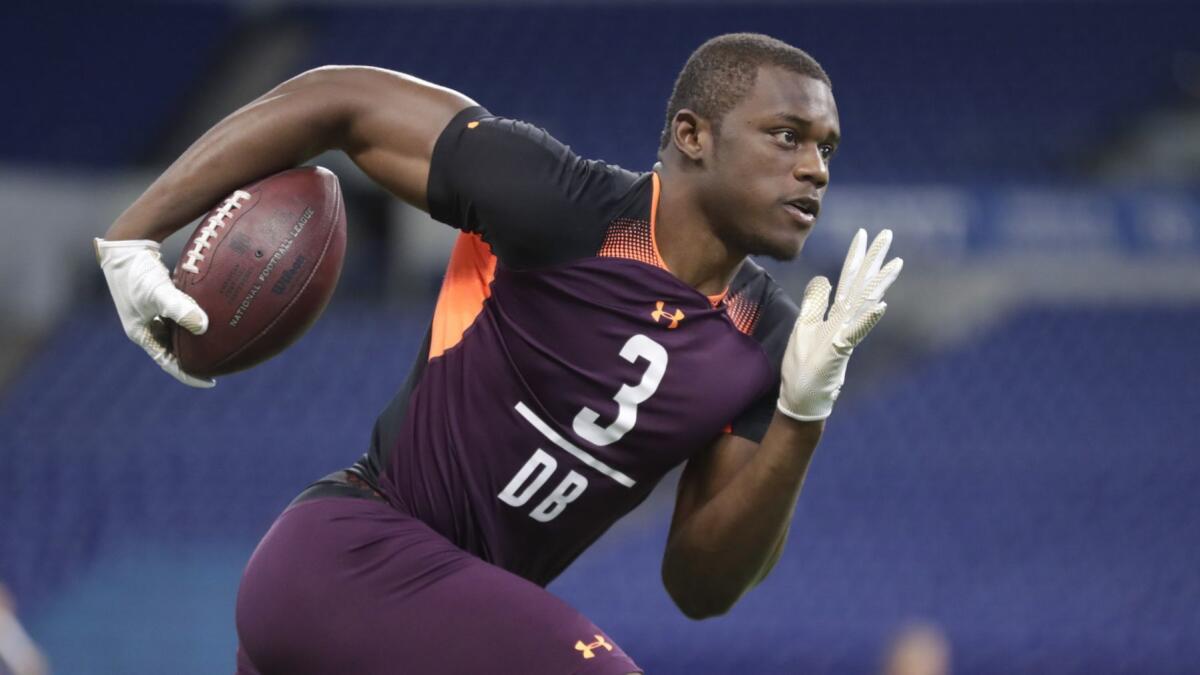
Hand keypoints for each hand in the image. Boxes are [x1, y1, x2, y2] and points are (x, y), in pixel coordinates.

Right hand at [94, 238, 214, 387]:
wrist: (126, 245)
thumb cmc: (138, 271)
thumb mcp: (158, 292)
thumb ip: (179, 308)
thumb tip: (203, 326)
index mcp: (141, 333)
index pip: (167, 362)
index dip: (188, 374)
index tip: (211, 382)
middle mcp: (146, 327)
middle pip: (173, 351)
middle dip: (194, 360)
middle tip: (220, 366)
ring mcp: (151, 314)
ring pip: (177, 335)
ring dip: (194, 341)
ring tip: (219, 347)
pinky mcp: (159, 301)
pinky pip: (180, 318)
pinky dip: (194, 321)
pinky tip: (213, 321)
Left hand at [778, 228, 902, 420]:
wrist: (802, 400)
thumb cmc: (804, 368)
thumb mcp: (803, 328)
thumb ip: (814, 304)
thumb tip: (822, 279)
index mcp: (834, 315)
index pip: (846, 279)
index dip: (854, 256)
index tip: (863, 234)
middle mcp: (844, 322)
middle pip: (860, 284)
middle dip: (873, 259)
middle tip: (887, 234)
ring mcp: (844, 336)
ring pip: (863, 304)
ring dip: (878, 283)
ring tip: (894, 263)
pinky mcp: (839, 352)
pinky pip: (855, 332)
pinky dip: (868, 319)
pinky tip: (881, 305)